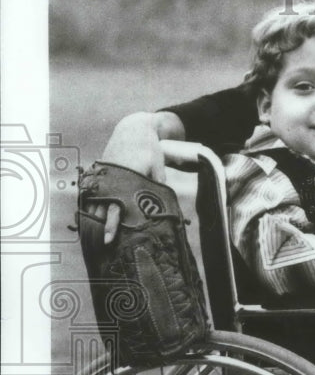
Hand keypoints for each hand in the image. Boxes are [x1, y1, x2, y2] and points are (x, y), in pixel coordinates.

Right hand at [98, 112, 181, 242]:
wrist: (134, 129)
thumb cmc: (150, 151)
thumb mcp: (158, 169)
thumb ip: (157, 189)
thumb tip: (164, 210)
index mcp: (126, 177)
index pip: (116, 207)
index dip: (112, 225)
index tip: (109, 239)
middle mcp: (110, 177)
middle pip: (101, 208)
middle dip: (100, 226)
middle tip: (102, 244)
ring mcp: (102, 174)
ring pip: (93, 201)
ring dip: (93, 218)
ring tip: (95, 236)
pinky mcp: (99, 173)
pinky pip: (91, 193)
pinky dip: (90, 204)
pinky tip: (92, 218)